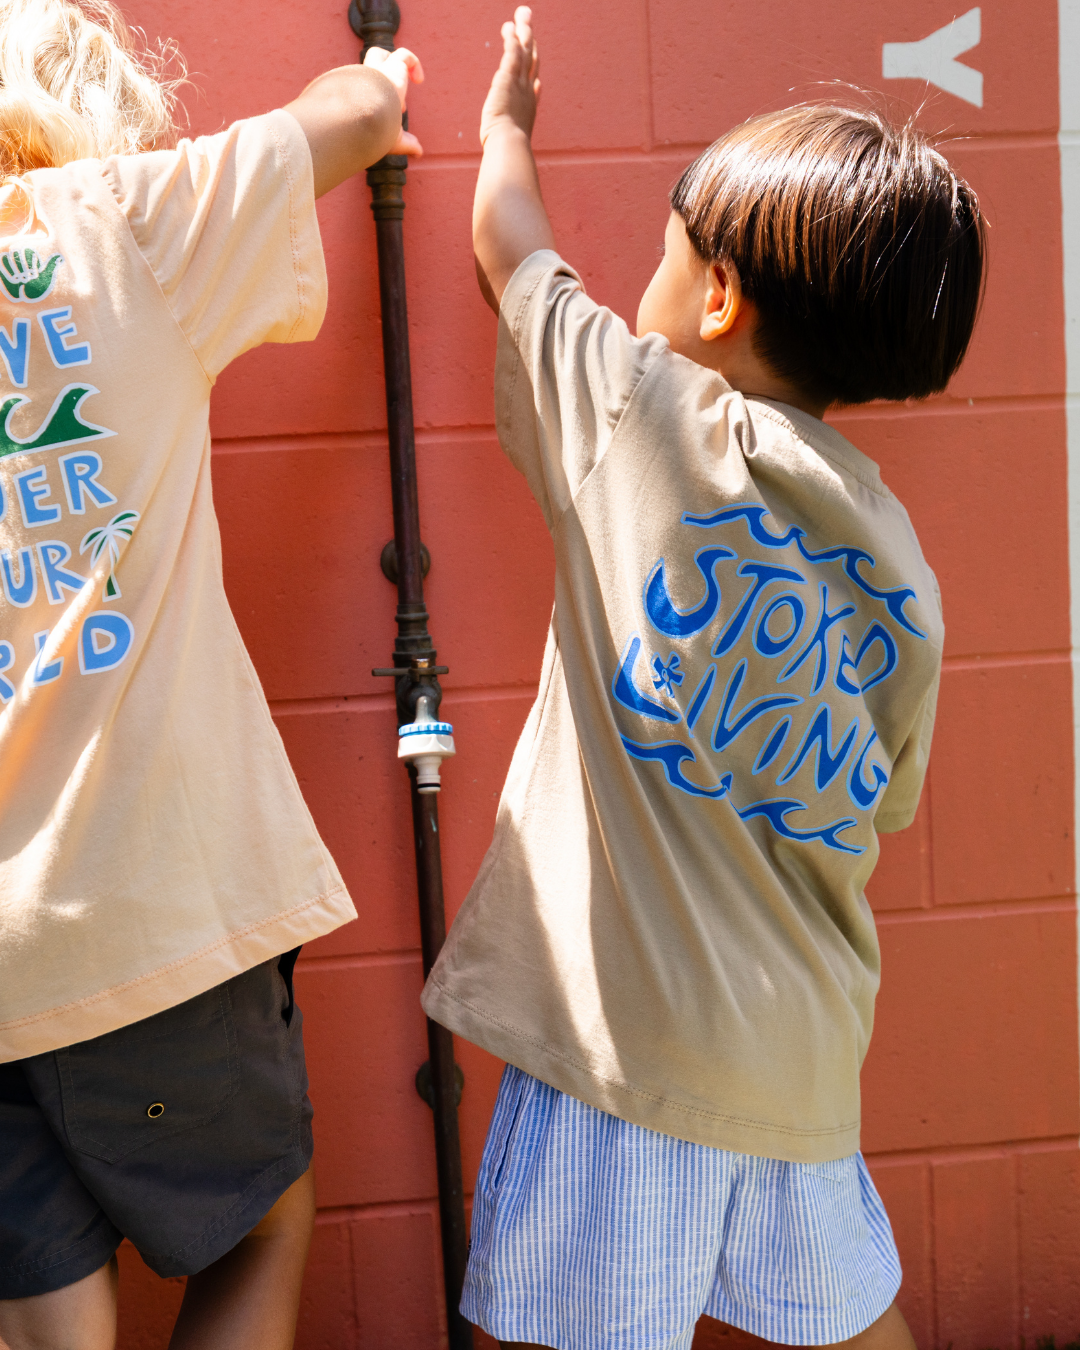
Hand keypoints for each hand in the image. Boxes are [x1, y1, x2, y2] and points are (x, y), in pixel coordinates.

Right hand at [363, 45, 423, 155]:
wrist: (365, 117)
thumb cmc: (374, 130)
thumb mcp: (392, 139)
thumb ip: (406, 144)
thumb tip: (419, 153)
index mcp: (363, 95)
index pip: (372, 88)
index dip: (390, 97)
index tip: (400, 111)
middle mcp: (366, 81)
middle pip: (371, 66)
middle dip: (386, 75)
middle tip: (400, 100)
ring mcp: (377, 71)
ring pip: (381, 55)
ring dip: (398, 64)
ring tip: (416, 80)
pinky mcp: (391, 66)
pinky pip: (404, 55)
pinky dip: (414, 63)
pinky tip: (420, 80)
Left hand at [480, 6, 539, 145]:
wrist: (509, 146)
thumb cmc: (507, 152)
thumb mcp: (511, 146)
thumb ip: (512, 142)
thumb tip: (514, 152)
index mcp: (528, 109)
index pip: (533, 86)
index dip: (534, 76)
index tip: (536, 74)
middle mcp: (527, 93)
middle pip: (532, 61)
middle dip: (531, 43)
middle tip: (530, 26)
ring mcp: (519, 84)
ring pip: (525, 52)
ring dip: (524, 32)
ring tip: (522, 14)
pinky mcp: (508, 78)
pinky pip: (512, 53)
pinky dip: (512, 40)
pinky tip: (509, 27)